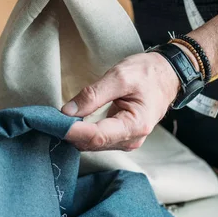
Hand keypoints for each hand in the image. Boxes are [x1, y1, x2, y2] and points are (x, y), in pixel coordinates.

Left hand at [62, 52, 180, 151]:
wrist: (168, 74)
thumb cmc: (148, 72)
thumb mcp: (120, 76)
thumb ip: (93, 94)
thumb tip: (68, 111)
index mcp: (135, 125)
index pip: (96, 136)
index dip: (72, 131)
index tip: (53, 122)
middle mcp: (132, 139)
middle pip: (93, 143)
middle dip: (70, 132)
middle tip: (49, 117)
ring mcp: (127, 140)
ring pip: (93, 144)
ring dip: (75, 133)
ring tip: (59, 117)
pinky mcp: (122, 136)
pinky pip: (98, 139)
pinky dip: (83, 131)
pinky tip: (73, 121)